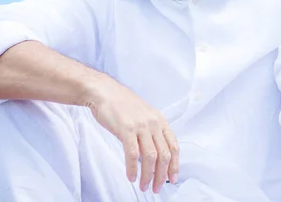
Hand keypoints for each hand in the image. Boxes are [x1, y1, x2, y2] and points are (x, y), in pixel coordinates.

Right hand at [83, 72, 178, 193]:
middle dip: (162, 175)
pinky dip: (133, 169)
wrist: (105, 92)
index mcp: (160, 121)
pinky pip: (133, 154)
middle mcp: (154, 123)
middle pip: (164, 155)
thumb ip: (151, 132)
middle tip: (156, 188)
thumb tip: (154, 155)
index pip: (174, 146)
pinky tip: (131, 177)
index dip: (175, 165)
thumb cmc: (122, 105)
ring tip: (143, 186)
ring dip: (148, 175)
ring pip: (150, 157)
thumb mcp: (144, 116)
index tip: (172, 178)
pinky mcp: (126, 129)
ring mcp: (141, 126)